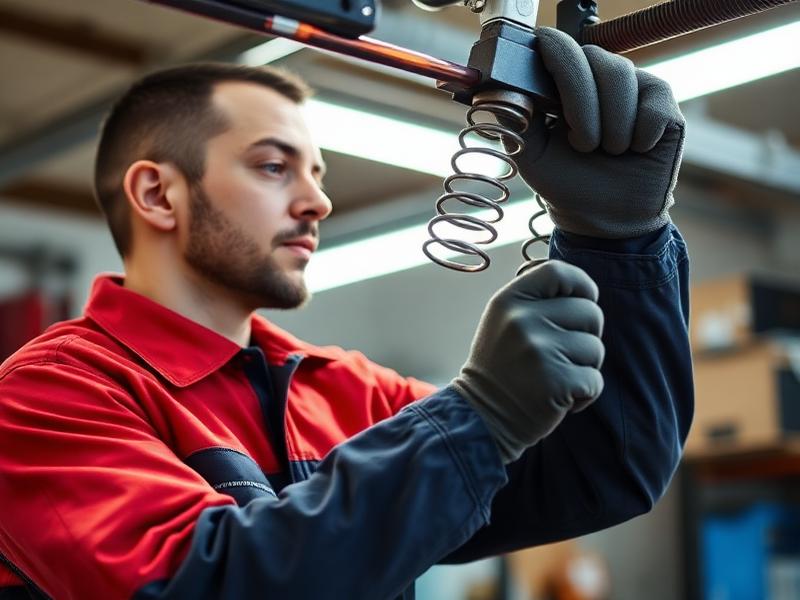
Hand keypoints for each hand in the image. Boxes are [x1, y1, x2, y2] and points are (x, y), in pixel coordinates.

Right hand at [452, 260, 604, 463]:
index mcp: (509, 300)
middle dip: (586, 335)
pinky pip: (595, 380)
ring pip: (595, 348)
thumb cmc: (501, 367)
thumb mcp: (503, 321)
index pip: (559, 272)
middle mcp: (523, 320)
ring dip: (584, 367)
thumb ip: (535, 299)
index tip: (583, 301)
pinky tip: (559, 398)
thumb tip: (579, 285)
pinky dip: (585, 394)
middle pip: (590, 312)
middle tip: (562, 354)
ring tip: (556, 377)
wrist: (480, 417)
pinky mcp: (556, 382)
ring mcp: (539, 351)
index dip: (581, 285)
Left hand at [517, 27, 684, 238]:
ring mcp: (631, 86)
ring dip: (612, 125)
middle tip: (583, 145)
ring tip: (608, 152)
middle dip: (582, 105)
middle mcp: (595, 76)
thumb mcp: (530, 154)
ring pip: (622, 75)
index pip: (555, 45)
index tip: (550, 90)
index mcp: (560, 83)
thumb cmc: (566, 182)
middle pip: (591, 58)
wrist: (603, 218)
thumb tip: (502, 89)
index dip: (553, 57)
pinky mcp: (662, 102)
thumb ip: (515, 119)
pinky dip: (641, 132)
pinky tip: (636, 149)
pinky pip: (654, 99)